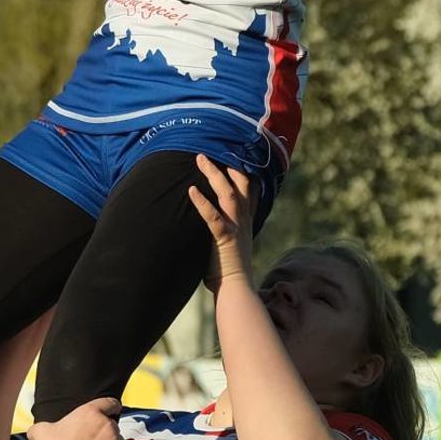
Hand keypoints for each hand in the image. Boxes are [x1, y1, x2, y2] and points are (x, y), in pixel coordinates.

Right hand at [28, 396, 123, 439]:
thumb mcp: (40, 432)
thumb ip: (38, 428)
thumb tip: (33, 433)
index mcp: (91, 412)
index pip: (109, 402)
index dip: (110, 406)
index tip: (110, 410)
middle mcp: (106, 423)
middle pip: (110, 422)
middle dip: (102, 430)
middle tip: (89, 439)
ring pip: (116, 438)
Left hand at [188, 155, 254, 291]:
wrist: (237, 289)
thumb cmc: (228, 270)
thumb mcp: (231, 243)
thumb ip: (224, 228)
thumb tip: (212, 221)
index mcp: (245, 221)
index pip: (249, 189)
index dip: (243, 169)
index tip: (232, 153)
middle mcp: (243, 220)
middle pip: (241, 183)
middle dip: (227, 163)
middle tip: (209, 150)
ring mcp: (236, 228)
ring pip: (227, 193)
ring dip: (213, 174)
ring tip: (200, 158)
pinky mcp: (224, 239)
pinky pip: (213, 217)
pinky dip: (202, 203)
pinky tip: (191, 191)